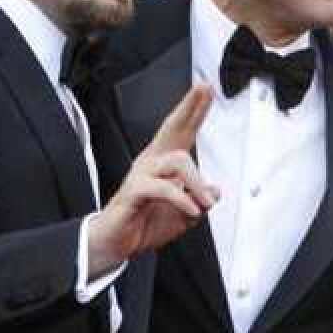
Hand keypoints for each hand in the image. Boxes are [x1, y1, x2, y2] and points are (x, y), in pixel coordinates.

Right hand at [87, 84, 216, 273]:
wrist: (117, 244)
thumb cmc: (146, 224)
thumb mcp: (184, 215)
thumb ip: (199, 200)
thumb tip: (216, 191)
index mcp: (164, 163)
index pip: (182, 131)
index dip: (194, 110)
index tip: (206, 88)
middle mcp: (152, 162)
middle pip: (173, 127)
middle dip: (190, 107)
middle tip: (204, 88)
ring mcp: (141, 174)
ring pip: (179, 161)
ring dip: (197, 184)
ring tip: (204, 205)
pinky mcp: (134, 191)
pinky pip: (164, 188)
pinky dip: (182, 200)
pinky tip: (191, 211)